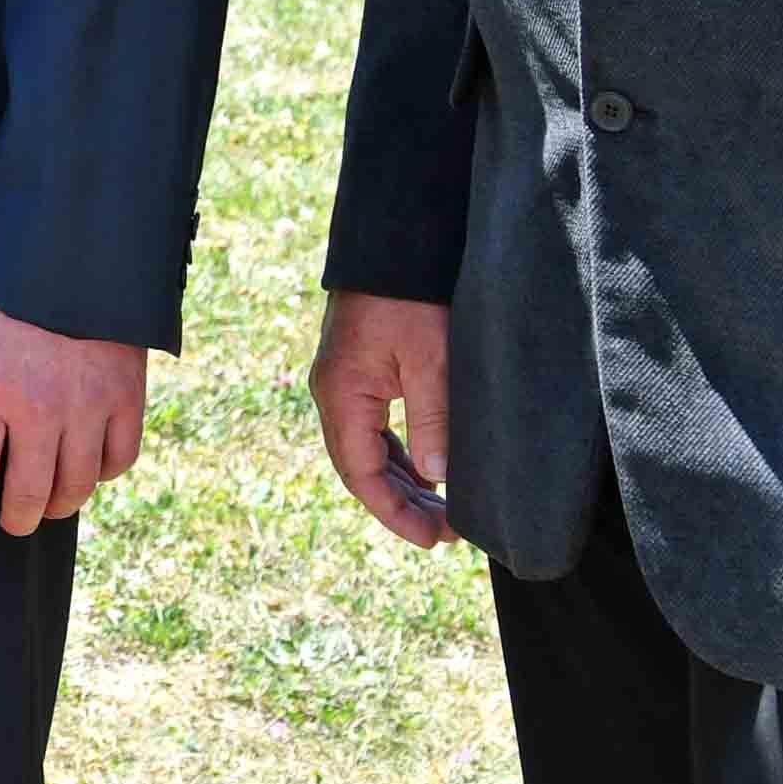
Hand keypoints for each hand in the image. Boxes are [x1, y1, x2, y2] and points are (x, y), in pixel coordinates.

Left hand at [0, 285, 150, 534]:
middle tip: (14, 520)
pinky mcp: (126, 396)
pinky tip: (88, 466)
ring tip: (50, 502)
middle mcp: (38, 410)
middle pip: (30, 495)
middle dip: (17, 518)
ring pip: (77, 486)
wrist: (67, 252)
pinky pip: (120, 458)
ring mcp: (87, 406)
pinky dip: (104, 472)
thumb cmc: (2, 296)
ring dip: (61, 504)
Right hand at [310, 289, 459, 548]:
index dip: (394, 513)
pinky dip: (400, 455)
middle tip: (448, 534)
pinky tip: (426, 470)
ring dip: (401, 482)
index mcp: (342, 395)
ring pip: (368, 450)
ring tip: (441, 511)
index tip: (432, 540)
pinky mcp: (360, 371)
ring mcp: (344, 382)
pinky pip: (374, 428)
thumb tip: (437, 479)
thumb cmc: (410, 297)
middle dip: (401, 504)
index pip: (361, 474)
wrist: (392, 243)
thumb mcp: (431, 360)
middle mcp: (334, 394)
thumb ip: (432, 420)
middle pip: (360, 468)